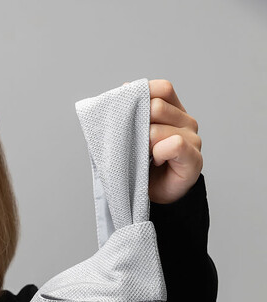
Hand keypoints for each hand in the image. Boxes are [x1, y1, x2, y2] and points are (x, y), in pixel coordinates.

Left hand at [123, 78, 202, 204]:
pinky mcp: (194, 158)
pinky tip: (157, 161)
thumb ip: (131, 113)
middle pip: (157, 107)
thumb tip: (124, 88)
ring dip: (145, 143)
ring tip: (144, 156)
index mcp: (173, 111)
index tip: (128, 116)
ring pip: (160, 128)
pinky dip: (160, 153)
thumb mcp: (132, 135)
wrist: (153, 195)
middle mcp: (186, 121)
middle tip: (134, 144)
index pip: (162, 89)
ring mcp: (193, 138)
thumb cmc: (142, 165)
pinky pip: (175, 145)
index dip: (143, 97)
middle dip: (138, 124)